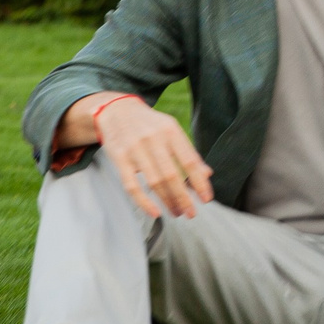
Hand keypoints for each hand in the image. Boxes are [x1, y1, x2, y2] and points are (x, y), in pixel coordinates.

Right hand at [71, 93, 213, 219]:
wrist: (116, 110)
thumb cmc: (150, 124)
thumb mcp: (171, 130)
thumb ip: (188, 152)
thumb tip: (207, 174)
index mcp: (170, 130)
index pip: (189, 161)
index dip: (199, 182)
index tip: (206, 199)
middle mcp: (153, 138)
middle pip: (171, 175)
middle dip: (184, 198)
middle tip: (191, 213)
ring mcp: (135, 149)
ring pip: (154, 182)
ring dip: (167, 201)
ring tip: (177, 213)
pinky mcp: (119, 158)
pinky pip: (131, 185)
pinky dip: (143, 202)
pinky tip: (155, 212)